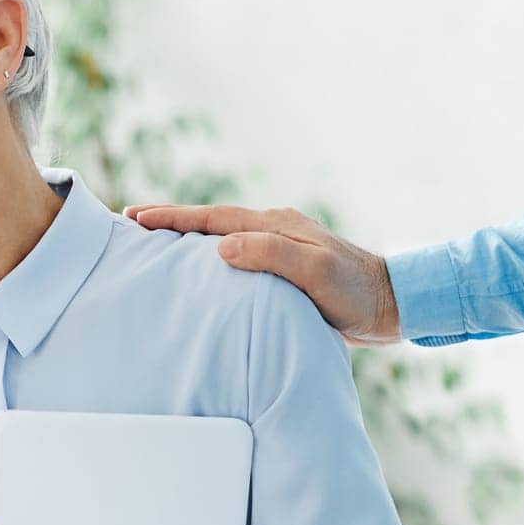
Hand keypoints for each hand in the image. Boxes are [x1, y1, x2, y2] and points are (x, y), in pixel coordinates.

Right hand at [122, 203, 402, 346]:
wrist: (393, 307)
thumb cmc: (355, 291)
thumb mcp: (315, 271)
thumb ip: (270, 255)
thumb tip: (220, 247)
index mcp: (275, 225)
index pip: (212, 218)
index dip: (173, 218)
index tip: (135, 217)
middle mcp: (273, 230)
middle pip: (211, 222)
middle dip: (170, 221)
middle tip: (130, 221)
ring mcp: (279, 249)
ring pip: (221, 238)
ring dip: (187, 238)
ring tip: (152, 243)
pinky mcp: (284, 271)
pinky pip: (235, 257)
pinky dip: (208, 257)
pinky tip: (198, 269)